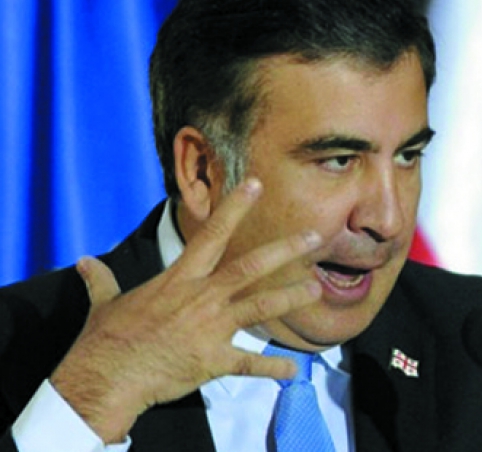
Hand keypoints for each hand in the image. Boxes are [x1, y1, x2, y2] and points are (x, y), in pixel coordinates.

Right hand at [50, 179, 322, 442]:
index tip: (256, 184)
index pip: (211, 234)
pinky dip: (272, 367)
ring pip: (259, 306)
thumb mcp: (105, 303)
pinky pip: (250, 363)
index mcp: (178, 280)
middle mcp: (201, 298)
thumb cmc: (105, 339)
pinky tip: (293, 370)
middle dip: (285, 250)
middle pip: (249, 266)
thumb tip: (84, 263)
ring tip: (315, 289)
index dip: (235, 207)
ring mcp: (210, 328)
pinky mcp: (214, 360)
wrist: (105, 377)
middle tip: (314, 237)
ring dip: (290, 297)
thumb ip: (100, 280)